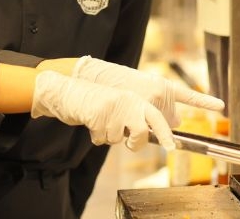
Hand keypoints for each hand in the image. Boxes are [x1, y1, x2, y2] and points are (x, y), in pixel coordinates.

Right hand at [32, 70, 176, 151]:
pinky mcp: (98, 115)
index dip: (165, 133)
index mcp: (134, 99)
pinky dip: (96, 136)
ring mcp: (112, 108)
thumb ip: (135, 117)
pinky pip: (101, 139)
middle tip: (129, 143)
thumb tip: (153, 137)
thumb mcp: (119, 105)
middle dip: (135, 143)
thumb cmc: (95, 103)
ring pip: (118, 139)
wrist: (68, 91)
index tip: (171, 147)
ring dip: (108, 136)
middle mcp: (126, 102)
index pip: (155, 116)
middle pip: (141, 133)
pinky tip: (91, 123)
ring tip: (101, 122)